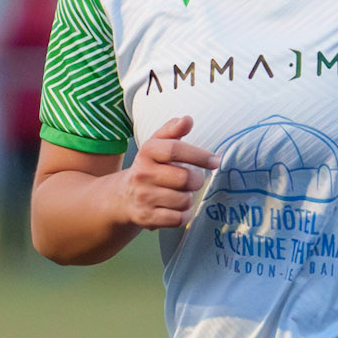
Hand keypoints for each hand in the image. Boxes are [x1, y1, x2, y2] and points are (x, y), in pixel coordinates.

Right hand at [118, 115, 219, 230]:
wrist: (123, 198)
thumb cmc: (149, 168)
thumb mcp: (156, 145)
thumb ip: (172, 130)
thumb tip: (188, 119)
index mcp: (147, 152)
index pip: (175, 150)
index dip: (199, 155)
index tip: (215, 161)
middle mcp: (142, 174)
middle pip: (185, 178)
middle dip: (196, 180)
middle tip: (194, 180)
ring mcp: (144, 197)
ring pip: (184, 200)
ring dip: (189, 198)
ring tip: (181, 194)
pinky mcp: (147, 217)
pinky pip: (178, 218)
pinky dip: (184, 214)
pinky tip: (178, 208)